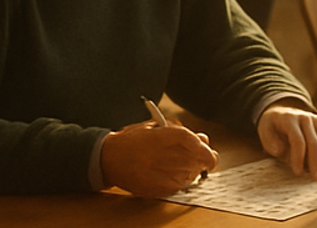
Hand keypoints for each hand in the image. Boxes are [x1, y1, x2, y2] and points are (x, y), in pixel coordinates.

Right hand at [100, 122, 217, 196]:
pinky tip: (180, 176)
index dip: (200, 145)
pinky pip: (176, 187)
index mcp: (153, 136)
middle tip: (208, 159)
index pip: (184, 138)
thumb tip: (203, 140)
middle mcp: (152, 155)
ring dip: (194, 171)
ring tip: (191, 166)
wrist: (108, 158)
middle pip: (189, 159)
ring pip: (186, 175)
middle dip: (203, 160)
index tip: (208, 149)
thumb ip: (178, 131)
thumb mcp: (153, 127)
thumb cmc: (133, 140)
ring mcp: (151, 174)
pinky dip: (183, 182)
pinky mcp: (150, 188)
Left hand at [257, 101, 316, 178]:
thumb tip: (280, 151)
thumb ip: (270, 142)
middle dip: (316, 162)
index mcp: (290, 119)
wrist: (283, 112)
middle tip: (316, 177)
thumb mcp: (265, 131)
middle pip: (315, 142)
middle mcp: (306, 118)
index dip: (298, 157)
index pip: (297, 139)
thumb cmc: (274, 126)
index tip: (298, 172)